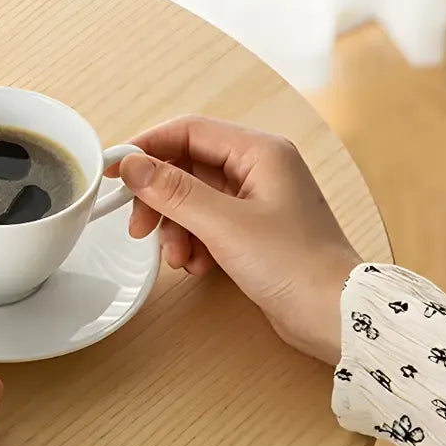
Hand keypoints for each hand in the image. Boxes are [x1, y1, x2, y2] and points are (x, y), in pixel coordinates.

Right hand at [116, 116, 360, 363]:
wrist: (331, 313)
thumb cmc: (294, 265)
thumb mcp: (224, 226)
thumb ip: (175, 193)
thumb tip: (132, 165)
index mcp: (259, 152)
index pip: (189, 131)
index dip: (147, 148)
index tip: (114, 173)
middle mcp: (259, 168)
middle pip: (187, 167)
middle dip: (160, 199)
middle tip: (139, 230)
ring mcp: (256, 199)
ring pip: (194, 199)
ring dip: (176, 228)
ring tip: (178, 259)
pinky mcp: (253, 229)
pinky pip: (207, 224)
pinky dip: (194, 243)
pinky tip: (198, 266)